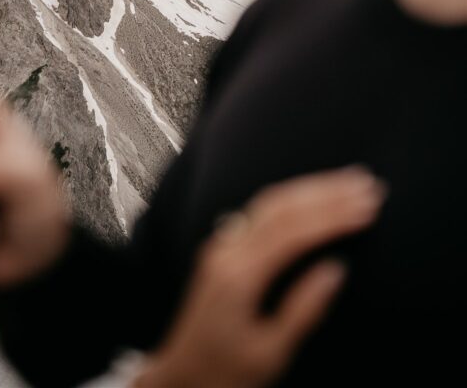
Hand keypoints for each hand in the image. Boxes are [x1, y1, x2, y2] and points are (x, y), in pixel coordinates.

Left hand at [135, 168, 385, 387]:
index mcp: (239, 276)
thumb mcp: (270, 353)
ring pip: (269, 202)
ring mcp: (221, 245)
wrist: (179, 379)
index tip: (369, 206)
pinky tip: (313, 194)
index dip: (333, 216)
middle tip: (368, 183)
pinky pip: (260, 210)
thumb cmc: (224, 373)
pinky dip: (292, 197)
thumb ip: (303, 309)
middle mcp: (227, 250)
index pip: (292, 232)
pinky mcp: (222, 248)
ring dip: (311, 188)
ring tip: (349, 180)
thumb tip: (337, 269)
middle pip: (281, 206)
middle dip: (327, 191)